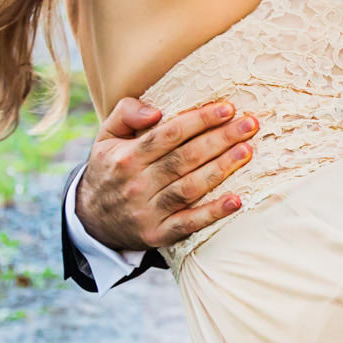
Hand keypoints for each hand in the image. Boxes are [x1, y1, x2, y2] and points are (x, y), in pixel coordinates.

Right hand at [74, 96, 257, 251]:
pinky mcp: (157, 234)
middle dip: (220, 139)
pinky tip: (237, 200)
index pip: (169, 134)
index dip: (200, 120)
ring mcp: (148, 211)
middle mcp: (137, 184)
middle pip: (185, 158)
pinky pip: (188, 224)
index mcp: (126, 157)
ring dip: (221, 169)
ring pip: (190, 188)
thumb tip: (155, 111)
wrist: (92, 219)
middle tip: (250, 125)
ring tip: (247, 151)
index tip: (228, 108)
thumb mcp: (106, 137)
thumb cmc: (110, 169)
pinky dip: (213, 213)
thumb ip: (125, 113)